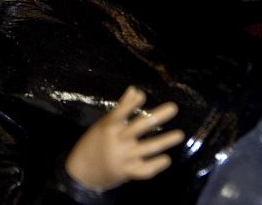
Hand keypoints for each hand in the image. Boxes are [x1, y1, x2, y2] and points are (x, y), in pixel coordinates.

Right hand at [64, 87, 183, 190]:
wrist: (82, 171)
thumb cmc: (94, 142)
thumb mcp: (103, 124)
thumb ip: (121, 108)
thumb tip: (135, 90)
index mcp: (109, 127)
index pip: (120, 113)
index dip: (131, 104)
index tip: (142, 95)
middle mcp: (117, 141)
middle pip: (139, 127)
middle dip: (157, 117)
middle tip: (173, 108)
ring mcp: (123, 157)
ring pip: (147, 148)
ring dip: (165, 141)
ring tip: (179, 135)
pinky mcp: (127, 172)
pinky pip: (145, 170)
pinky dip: (156, 165)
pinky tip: (166, 159)